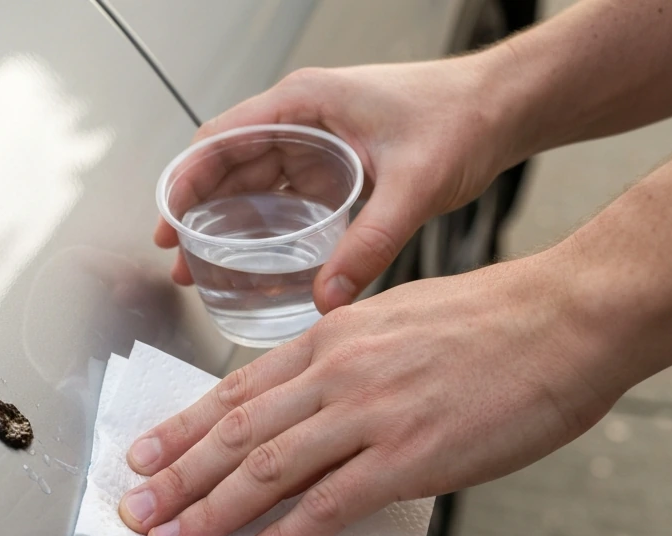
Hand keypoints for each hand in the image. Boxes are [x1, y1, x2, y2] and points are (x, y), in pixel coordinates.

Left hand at [118, 251, 624, 535]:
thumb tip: (308, 402)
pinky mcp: (409, 457)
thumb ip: (344, 360)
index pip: (235, 390)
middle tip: (134, 512)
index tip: (144, 457)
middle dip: (176, 479)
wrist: (566, 318)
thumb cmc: (491, 319)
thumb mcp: (395, 319)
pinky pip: (329, 505)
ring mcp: (369, 415)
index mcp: (329, 337)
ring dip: (209, 514)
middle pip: (234, 434)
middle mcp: (335, 373)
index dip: (182, 429)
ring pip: (266, 471)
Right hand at [156, 58, 513, 310]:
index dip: (186, 181)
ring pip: (250, 184)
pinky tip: (252, 260)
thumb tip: (331, 295)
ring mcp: (316, 142)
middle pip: (227, 165)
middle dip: (196, 211)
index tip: (168, 222)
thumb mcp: (414, 183)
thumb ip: (372, 242)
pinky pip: (281, 197)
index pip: (222, 139)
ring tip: (202, 267)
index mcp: (306, 102)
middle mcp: (303, 119)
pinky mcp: (333, 166)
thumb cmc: (462, 115)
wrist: (503, 108)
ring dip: (224, 222)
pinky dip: (260, 226)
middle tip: (179, 259)